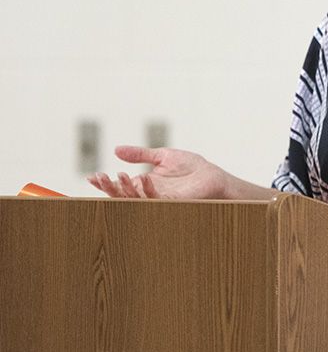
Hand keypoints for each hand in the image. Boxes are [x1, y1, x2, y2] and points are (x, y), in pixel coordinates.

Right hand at [87, 146, 229, 199]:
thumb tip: (116, 149)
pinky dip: (147, 189)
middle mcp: (149, 194)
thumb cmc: (191, 168)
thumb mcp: (162, 156)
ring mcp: (160, 200)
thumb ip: (140, 154)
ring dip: (125, 189)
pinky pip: (156, 199)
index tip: (91, 176)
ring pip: (135, 200)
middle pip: (122, 195)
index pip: (120, 185)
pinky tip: (143, 178)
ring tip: (118, 175)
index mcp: (144, 185)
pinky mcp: (173, 202)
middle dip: (109, 188)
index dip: (105, 183)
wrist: (212, 175)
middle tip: (97, 178)